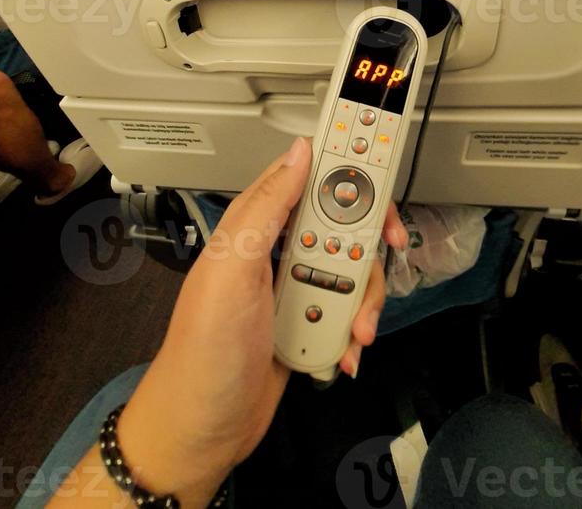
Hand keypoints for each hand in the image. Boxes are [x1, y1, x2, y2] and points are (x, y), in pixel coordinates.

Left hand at [114, 137, 407, 507]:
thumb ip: (267, 206)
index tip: (379, 191)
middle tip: (378, 262)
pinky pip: (345, 314)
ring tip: (354, 330)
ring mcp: (293, 289)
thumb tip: (300, 153)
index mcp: (256, 227)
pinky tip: (344, 351)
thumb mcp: (234, 267)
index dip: (348, 177)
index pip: (308, 180)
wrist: (202, 429)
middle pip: (342, 228)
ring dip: (361, 301)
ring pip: (350, 273)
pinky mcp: (305, 324)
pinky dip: (353, 331)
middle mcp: (276, 252)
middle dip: (366, 249)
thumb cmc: (204, 350)